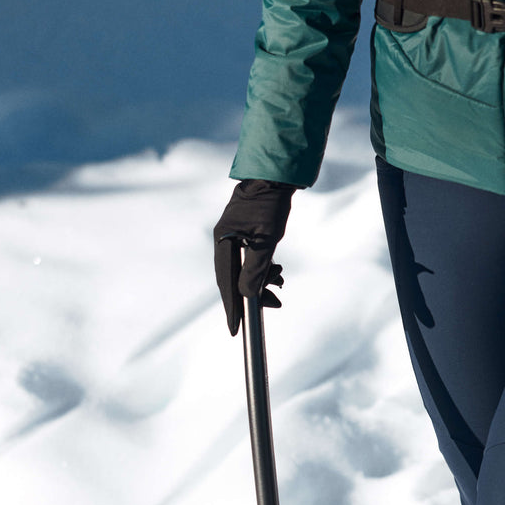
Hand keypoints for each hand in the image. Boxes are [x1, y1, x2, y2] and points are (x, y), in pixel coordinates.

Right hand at [213, 180, 294, 334]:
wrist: (274, 175)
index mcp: (223, 241)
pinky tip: (277, 270)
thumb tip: (247, 295)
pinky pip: (248, 260)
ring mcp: (231, 237)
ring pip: (243, 270)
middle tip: (274, 303)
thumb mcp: (266, 239)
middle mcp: (223, 241)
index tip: (235, 328)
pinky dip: (262, 269)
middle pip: (233, 279)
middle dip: (252, 295)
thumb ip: (256, 268)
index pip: (226, 283)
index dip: (231, 308)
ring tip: (280, 281)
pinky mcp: (242, 234)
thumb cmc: (270, 204)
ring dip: (261, 280)